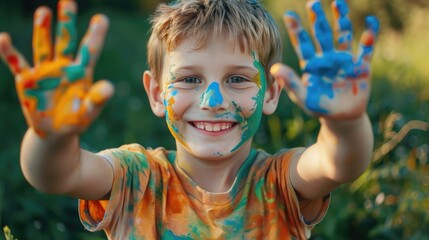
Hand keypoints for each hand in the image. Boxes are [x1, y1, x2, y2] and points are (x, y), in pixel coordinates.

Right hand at [0, 0, 113, 137]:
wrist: (55, 132)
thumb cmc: (76, 120)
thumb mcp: (89, 111)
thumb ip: (97, 99)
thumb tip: (109, 87)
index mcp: (81, 72)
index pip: (90, 50)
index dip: (96, 35)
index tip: (102, 19)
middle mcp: (63, 67)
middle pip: (65, 40)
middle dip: (67, 21)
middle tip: (69, 1)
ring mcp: (44, 71)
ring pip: (43, 46)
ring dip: (42, 30)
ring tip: (44, 12)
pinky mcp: (27, 80)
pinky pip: (16, 62)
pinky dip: (9, 52)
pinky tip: (3, 38)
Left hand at [271, 0, 378, 119]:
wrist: (340, 118)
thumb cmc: (319, 108)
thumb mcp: (303, 97)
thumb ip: (290, 82)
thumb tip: (274, 68)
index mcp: (312, 64)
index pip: (302, 44)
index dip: (296, 30)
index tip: (289, 15)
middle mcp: (327, 58)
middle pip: (322, 34)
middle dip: (318, 19)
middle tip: (313, 3)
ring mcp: (345, 60)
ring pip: (343, 35)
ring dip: (341, 19)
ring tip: (337, 2)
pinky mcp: (362, 66)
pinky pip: (367, 48)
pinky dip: (370, 35)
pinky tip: (370, 21)